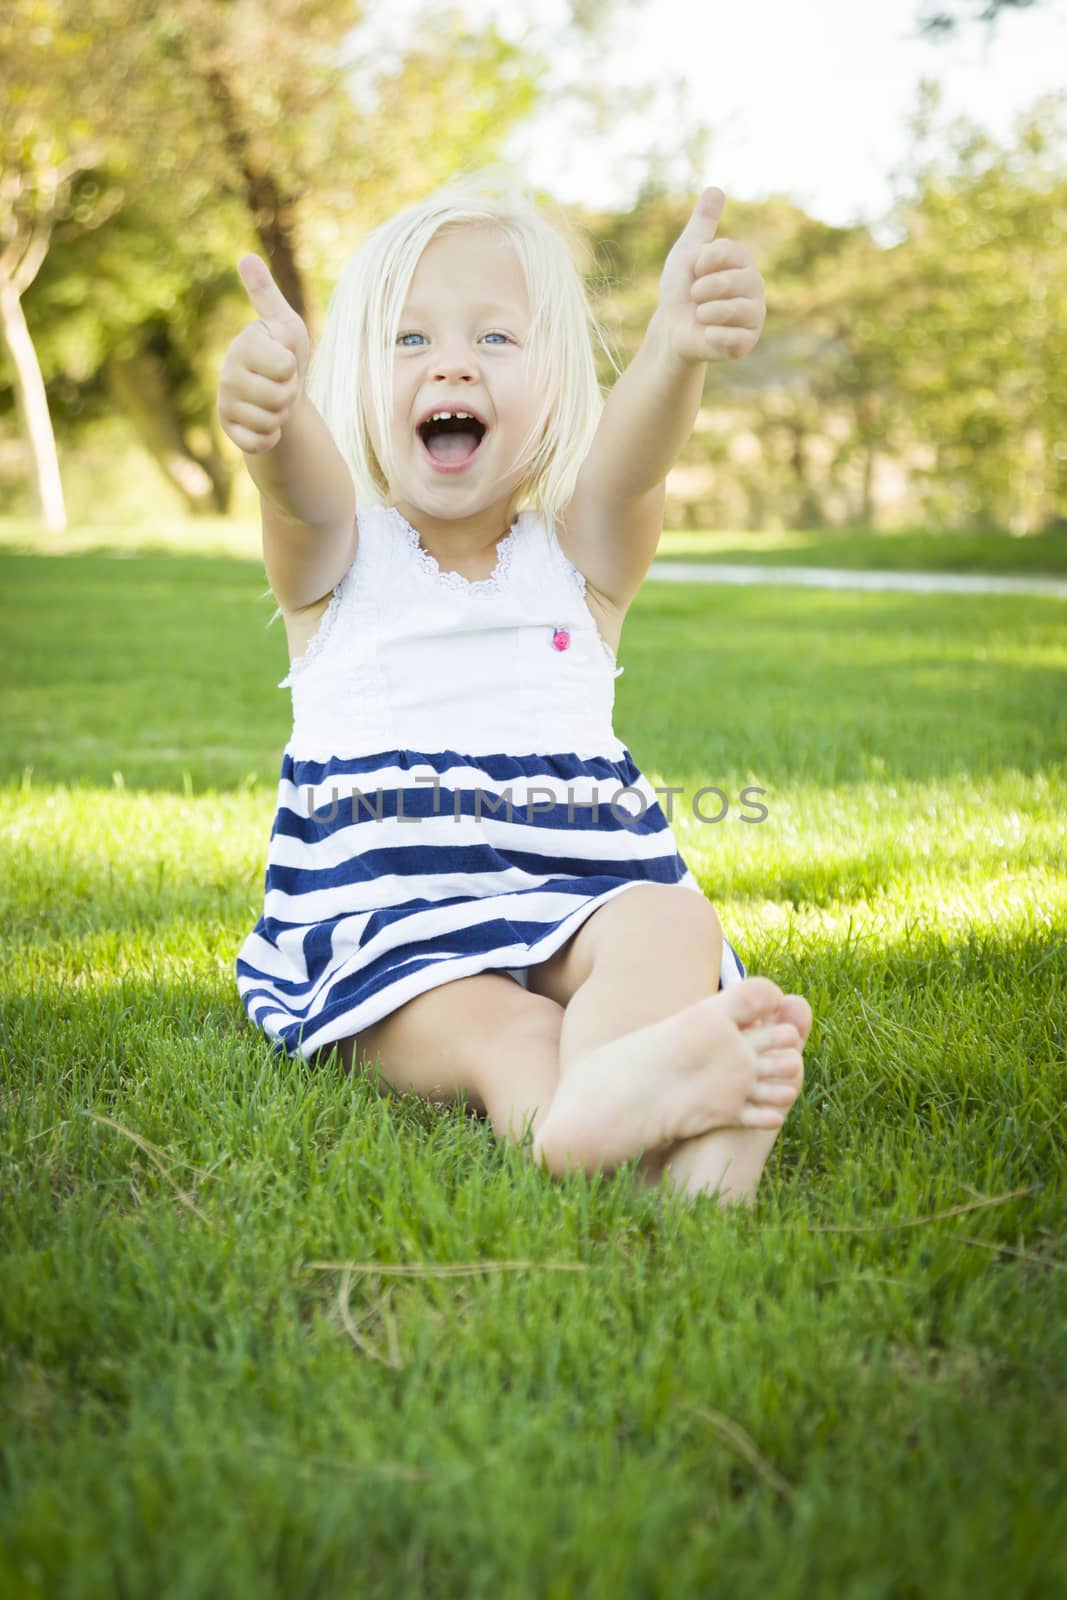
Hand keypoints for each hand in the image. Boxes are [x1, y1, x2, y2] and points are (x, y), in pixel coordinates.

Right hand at [217, 254, 311, 453]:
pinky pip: (259, 442)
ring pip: (270, 420)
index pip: (284, 366)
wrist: (281, 393)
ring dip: (282, 414)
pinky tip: (267, 423)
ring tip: (275, 401)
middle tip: (282, 384)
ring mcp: (225, 402)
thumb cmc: (285, 353)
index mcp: (242, 345)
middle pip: (279, 396)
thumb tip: (245, 257)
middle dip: (290, 394)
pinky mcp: (228, 428)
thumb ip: (267, 295)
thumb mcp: (285, 323)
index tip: (285, 361)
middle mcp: (227, 372)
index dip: (293, 368)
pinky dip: (271, 436)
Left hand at [656, 186, 765, 365]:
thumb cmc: (681, 289)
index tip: (694, 271)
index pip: (728, 251)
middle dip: (703, 290)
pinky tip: (707, 335)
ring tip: (700, 316)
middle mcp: (755, 286)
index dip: (703, 262)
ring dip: (705, 313)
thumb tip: (715, 189)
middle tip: (696, 297)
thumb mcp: (687, 252)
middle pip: (732, 281)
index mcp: (744, 262)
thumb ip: (702, 223)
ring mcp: (754, 315)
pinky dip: (712, 336)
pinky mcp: (747, 342)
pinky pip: (734, 337)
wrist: (672, 329)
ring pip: (733, 309)